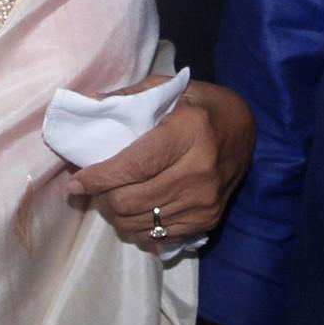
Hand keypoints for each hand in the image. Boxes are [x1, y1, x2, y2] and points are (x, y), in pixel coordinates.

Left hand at [66, 76, 255, 244]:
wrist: (248, 129)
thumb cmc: (202, 104)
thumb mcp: (170, 88)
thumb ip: (128, 96)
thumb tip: (86, 105)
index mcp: (189, 132)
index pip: (134, 166)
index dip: (100, 178)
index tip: (75, 182)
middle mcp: (199, 171)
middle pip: (131, 200)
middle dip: (101, 197)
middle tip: (90, 187)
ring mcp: (205, 201)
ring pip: (140, 223)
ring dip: (114, 214)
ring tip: (108, 197)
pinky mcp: (207, 220)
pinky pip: (157, 236)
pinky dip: (135, 226)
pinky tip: (131, 210)